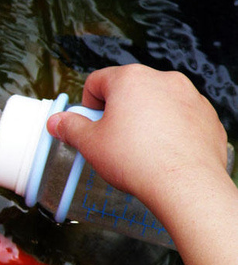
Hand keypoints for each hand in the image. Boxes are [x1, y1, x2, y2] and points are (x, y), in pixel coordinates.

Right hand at [46, 64, 227, 205]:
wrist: (184, 185)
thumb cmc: (138, 161)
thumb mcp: (90, 144)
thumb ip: (70, 127)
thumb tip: (57, 122)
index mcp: (130, 79)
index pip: (97, 81)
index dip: (88, 105)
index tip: (90, 125)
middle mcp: (162, 80)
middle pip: (128, 90)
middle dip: (117, 112)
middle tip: (112, 141)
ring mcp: (189, 96)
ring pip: (156, 103)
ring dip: (144, 120)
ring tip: (139, 150)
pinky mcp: (206, 115)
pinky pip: (180, 117)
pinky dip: (169, 130)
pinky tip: (162, 153)